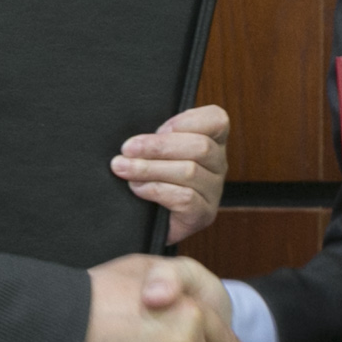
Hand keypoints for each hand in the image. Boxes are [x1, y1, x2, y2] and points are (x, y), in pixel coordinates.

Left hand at [111, 105, 228, 244]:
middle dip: (158, 146)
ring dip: (150, 168)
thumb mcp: (156, 152)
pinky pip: (185, 198)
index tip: (159, 128)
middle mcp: (218, 165)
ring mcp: (213, 191)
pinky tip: (138, 188)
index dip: (188, 121)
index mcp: (212, 141)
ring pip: (189, 172)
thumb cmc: (152, 179)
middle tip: (127, 149)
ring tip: (123, 168)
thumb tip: (135, 138)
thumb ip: (156, 139)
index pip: (216, 120)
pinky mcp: (203, 214)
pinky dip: (157, 190)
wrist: (150, 222)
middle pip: (200, 147)